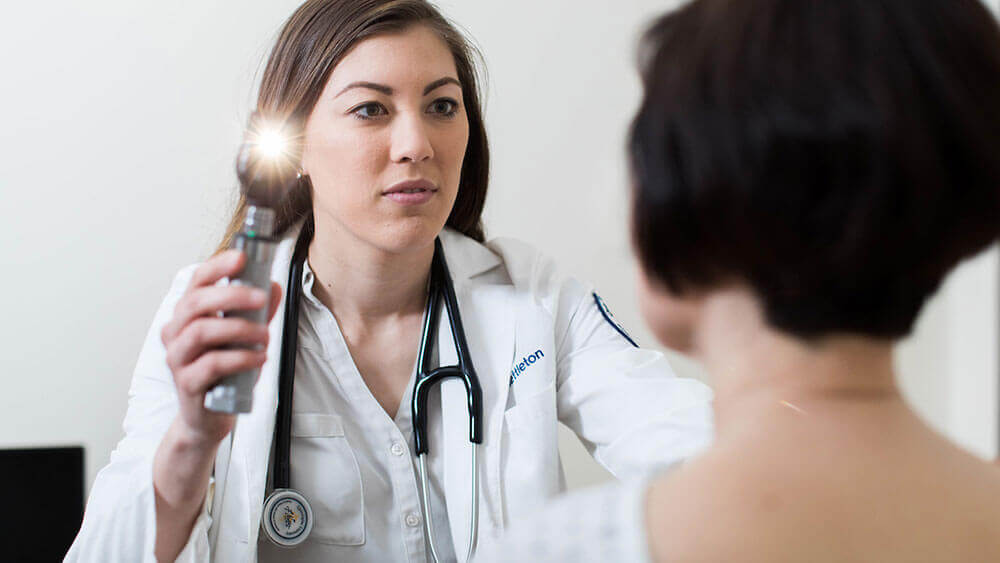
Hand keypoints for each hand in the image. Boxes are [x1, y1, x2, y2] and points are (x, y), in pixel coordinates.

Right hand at [160, 249, 281, 447]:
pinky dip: (240, 358)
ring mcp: (177, 358)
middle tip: (262, 298)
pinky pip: (211, 364)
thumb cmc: (224, 371)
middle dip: (231, 295)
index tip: (241, 257)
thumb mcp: (245, 337)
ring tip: (265, 335)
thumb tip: (273, 285)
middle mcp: (175, 333)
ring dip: (239, 329)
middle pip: (196, 302)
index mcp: (188, 315)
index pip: (196, 281)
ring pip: (201, 332)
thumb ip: (258, 312)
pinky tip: (259, 359)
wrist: (208, 416)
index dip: (217, 266)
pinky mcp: (186, 383)